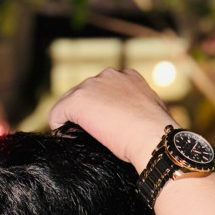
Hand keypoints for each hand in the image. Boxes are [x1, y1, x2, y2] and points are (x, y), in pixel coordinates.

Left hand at [48, 68, 174, 170]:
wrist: (154, 139)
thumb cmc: (157, 135)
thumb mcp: (153, 113)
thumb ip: (139, 110)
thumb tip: (134, 122)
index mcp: (128, 76)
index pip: (103, 89)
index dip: (101, 109)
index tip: (104, 126)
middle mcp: (109, 75)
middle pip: (85, 92)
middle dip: (85, 113)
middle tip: (89, 135)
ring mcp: (92, 86)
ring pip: (70, 101)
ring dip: (73, 119)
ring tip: (79, 137)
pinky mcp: (78, 100)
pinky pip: (57, 113)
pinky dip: (58, 126)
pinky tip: (67, 138)